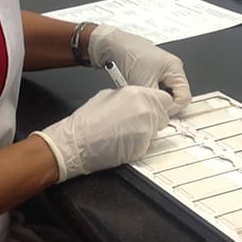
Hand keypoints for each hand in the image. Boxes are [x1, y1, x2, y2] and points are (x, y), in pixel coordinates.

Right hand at [32, 86, 170, 182]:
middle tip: (136, 125)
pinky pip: (147, 146)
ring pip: (156, 133)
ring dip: (146, 134)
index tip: (154, 110)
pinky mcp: (141, 147)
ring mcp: (145, 129)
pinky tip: (123, 144)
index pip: (165, 99)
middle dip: (154, 121)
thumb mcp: (107, 97)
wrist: (76, 143)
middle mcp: (144, 110)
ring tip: (125, 134)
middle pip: (164, 116)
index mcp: (136, 94)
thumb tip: (137, 100)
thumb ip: (128, 97)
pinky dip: (139, 146)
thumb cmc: (86, 122)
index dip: (159, 106)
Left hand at [87, 25, 191, 115]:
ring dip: (153, 97)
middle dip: (162, 102)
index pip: (184, 97)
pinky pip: (154, 88)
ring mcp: (161, 70)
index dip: (173, 108)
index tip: (160, 112)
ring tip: (142, 95)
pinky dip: (147, 92)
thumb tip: (160, 112)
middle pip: (175, 96)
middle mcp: (171, 69)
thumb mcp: (145, 83)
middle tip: (150, 106)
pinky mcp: (150, 72)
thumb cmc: (130, 55)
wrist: (112, 45)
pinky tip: (138, 90)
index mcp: (175, 69)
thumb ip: (156, 100)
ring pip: (163, 93)